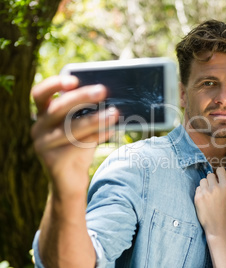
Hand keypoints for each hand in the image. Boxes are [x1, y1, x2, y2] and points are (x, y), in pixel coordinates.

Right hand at [31, 75, 118, 196]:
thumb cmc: (77, 149)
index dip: (54, 84)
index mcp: (43, 115)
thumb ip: (84, 113)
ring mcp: (43, 145)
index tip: (73, 79)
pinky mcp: (54, 161)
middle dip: (82, 97)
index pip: (39, 94)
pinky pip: (78, 145)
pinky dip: (97, 135)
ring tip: (114, 113)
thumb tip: (109, 96)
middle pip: (58, 108)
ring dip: (95, 118)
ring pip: (71, 128)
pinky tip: (111, 130)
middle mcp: (39, 128)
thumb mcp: (79, 128)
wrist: (70, 183)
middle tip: (103, 90)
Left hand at [194, 167, 225, 235]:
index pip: (220, 170)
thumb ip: (224, 185)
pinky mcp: (197, 197)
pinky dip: (200, 192)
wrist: (218, 226)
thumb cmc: (225, 212)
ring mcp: (206, 192)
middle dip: (211, 180)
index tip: (218, 176)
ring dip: (204, 185)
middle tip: (212, 188)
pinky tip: (204, 200)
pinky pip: (197, 188)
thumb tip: (220, 175)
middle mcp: (215, 188)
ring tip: (208, 195)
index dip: (218, 173)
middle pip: (210, 175)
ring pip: (202, 180)